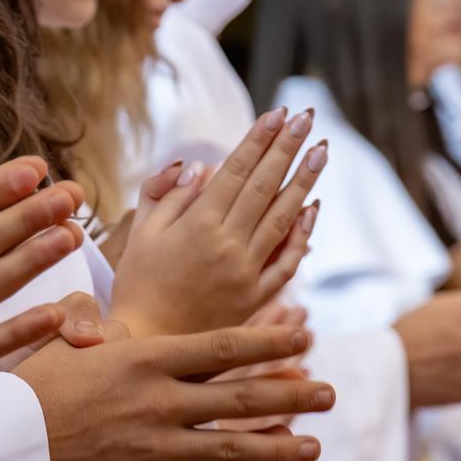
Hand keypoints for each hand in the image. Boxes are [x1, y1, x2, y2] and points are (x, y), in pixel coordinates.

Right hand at [11, 323, 336, 460]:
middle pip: (241, 398)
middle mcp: (159, 401)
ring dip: (278, 447)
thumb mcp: (61, 338)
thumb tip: (108, 319)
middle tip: (329, 393)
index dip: (268, 342)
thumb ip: (93, 321)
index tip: (303, 336)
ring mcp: (153, 448)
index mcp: (144, 357)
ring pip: (231, 448)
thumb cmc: (24, 385)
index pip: (221, 347)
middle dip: (292, 394)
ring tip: (313, 447)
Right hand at [108, 105, 323, 337]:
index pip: (237, 171)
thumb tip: (200, 167)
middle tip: (308, 118)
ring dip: (305, 181)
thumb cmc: (138, 286)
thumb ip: (167, 195)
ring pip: (283, 218)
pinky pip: (287, 260)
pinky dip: (303, 233)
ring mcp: (247, 272)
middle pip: (265, 187)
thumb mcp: (141, 234)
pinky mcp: (256, 296)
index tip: (278, 113)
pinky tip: (313, 207)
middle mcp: (228, 245)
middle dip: (288, 148)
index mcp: (197, 225)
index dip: (259, 139)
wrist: (149, 347)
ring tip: (322, 151)